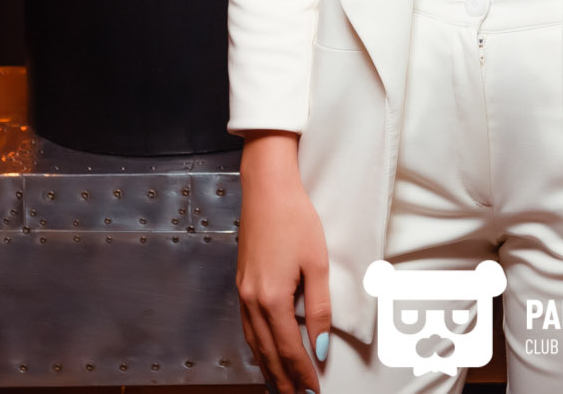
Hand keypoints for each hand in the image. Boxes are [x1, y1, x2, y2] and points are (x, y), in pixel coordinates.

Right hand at [236, 133, 330, 393]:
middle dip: (284, 379)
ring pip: (254, 343)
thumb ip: (319, 309)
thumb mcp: (316, 264)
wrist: (267, 189)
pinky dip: (257, 347)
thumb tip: (321, 345)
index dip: (302, 373)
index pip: (289, 349)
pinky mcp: (242, 283)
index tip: (313, 391)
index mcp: (272, 299)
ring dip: (269, 367)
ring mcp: (243, 292)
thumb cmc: (295, 220)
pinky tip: (263, 351)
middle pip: (268, 353)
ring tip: (282, 385)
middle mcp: (252, 301)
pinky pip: (247, 327)